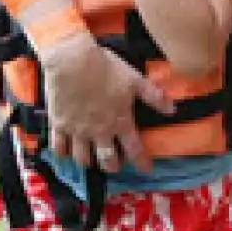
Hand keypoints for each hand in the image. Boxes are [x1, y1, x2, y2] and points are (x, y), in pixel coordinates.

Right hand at [40, 31, 168, 172]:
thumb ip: (153, 96)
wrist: (72, 61)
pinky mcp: (59, 125)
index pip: (134, 148)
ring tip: (90, 159)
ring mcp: (77, 130)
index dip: (141, 161)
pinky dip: (62, 152)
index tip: (145, 170)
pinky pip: (59, 147)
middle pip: (107, 160)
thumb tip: (173, 110)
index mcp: (120, 121)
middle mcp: (99, 131)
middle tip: (114, 165)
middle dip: (112, 166)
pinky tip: (65, 152)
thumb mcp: (134, 79)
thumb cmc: (105, 68)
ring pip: (82, 158)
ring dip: (88, 161)